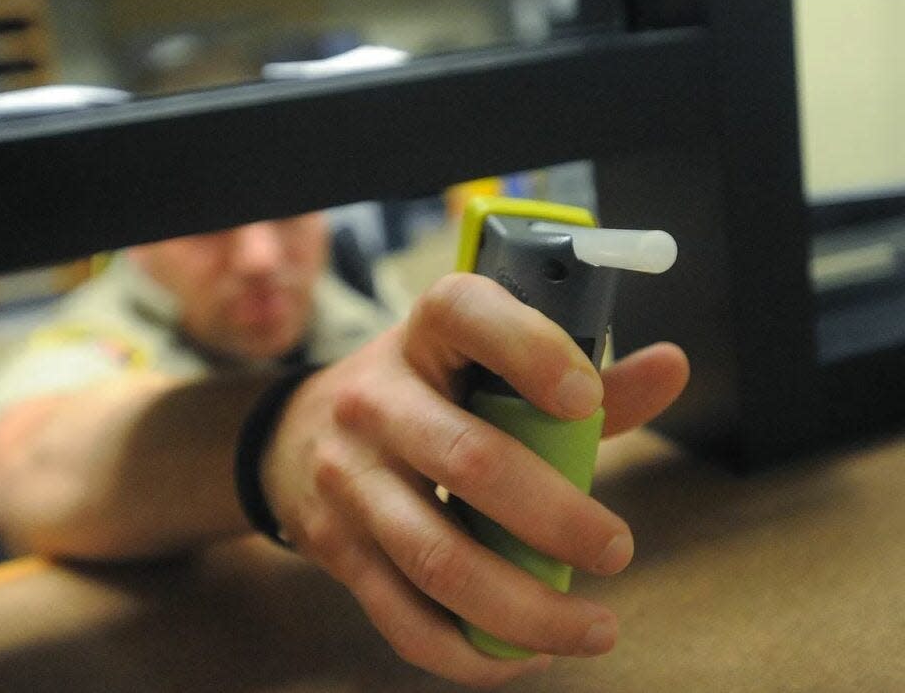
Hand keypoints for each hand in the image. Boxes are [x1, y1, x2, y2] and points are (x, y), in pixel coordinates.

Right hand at [261, 273, 688, 686]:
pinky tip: (522, 653)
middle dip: (555, 517)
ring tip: (594, 628)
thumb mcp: (476, 363)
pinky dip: (470, 651)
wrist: (297, 434)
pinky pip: (402, 617)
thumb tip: (670, 368)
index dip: (529, 350)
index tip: (584, 399)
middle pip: (468, 459)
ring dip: (526, 608)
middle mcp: (375, 401)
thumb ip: (572, 372)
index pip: (467, 315)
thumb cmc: (419, 393)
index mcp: (422, 337)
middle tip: (617, 550)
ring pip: (438, 557)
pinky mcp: (336, 547)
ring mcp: (348, 478)